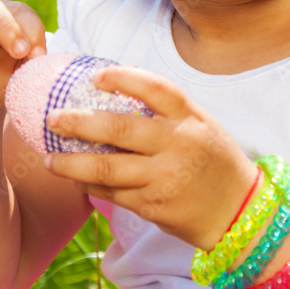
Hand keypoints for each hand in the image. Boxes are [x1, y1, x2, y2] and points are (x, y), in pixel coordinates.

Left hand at [43, 66, 257, 250]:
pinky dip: (90, 186)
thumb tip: (115, 96)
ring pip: (107, 169)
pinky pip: (113, 194)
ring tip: (49, 159)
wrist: (240, 212)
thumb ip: (166, 112)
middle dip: (79, 123)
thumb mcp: (200, 125)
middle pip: (119, 129)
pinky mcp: (154, 207)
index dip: (123, 78)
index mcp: (189, 118)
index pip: (154, 88)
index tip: (95, 77)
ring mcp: (164, 178)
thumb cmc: (215, 161)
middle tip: (53, 119)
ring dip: (72, 164)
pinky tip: (75, 180)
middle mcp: (177, 144)